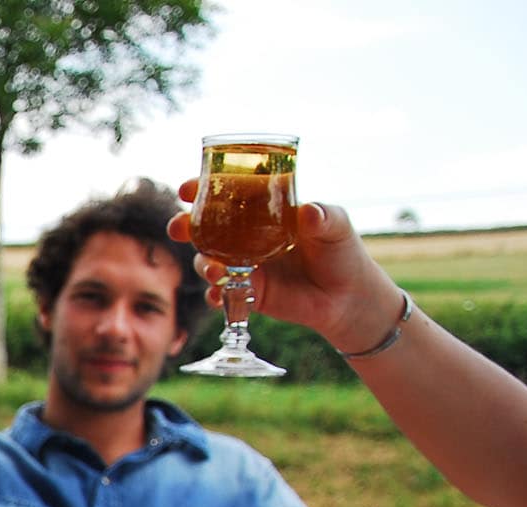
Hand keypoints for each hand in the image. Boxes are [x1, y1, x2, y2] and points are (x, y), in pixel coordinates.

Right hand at [168, 181, 399, 351]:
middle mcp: (248, 237)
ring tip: (215, 270)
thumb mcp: (337, 226)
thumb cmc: (342, 251)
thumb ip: (324, 217)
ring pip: (208, 260)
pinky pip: (220, 293)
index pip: (228, 195)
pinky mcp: (247, 292)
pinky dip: (215, 295)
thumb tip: (308, 211)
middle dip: (185, 226)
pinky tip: (220, 295)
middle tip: (179, 227)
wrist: (347, 296)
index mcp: (264, 212)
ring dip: (202, 264)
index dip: (203, 189)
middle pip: (205, 228)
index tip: (187, 189)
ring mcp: (245, 265)